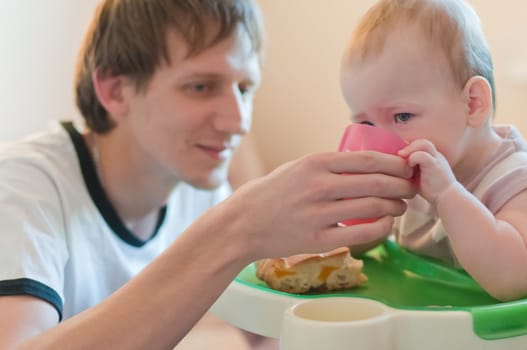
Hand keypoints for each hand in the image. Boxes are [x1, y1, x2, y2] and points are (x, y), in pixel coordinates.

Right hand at [228, 151, 416, 258]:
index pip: (368, 159)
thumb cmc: (272, 192)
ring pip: (372, 207)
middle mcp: (319, 186)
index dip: (395, 163)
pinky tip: (386, 224)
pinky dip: (380, 228)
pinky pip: (360, 234)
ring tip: (401, 206)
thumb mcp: (297, 167)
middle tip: (411, 187)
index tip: (407, 167)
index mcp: (315, 163)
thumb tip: (366, 164)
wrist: (244, 223)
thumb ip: (328, 165)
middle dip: (402, 185)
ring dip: (395, 206)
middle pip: (376, 183)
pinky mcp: (318, 240)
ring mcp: (318, 214)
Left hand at [398, 139, 455, 203]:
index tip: (398, 156)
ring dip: (410, 149)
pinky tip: (409, 167)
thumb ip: (409, 168)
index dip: (407, 147)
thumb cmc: (431, 190)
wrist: (447, 198)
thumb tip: (392, 167)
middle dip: (408, 146)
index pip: (418, 143)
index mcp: (432, 156)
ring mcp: (436, 159)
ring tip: (402, 157)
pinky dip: (413, 158)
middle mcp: (435, 155)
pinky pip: (422, 155)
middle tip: (398, 155)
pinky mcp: (434, 165)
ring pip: (423, 143)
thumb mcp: (417, 176)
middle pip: (421, 141)